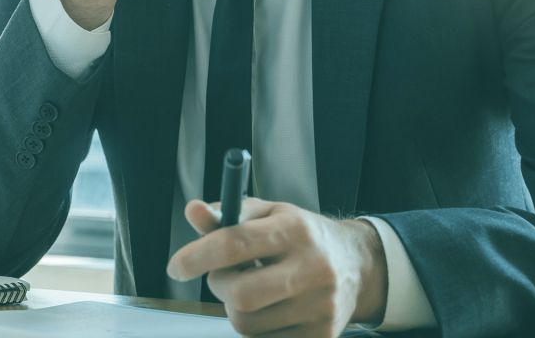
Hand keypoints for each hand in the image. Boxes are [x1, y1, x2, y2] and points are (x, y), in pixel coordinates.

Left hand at [167, 199, 387, 337]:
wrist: (357, 265)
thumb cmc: (300, 235)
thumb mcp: (269, 214)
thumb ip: (228, 213)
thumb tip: (193, 210)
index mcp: (295, 230)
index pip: (233, 244)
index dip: (196, 257)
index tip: (176, 267)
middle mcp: (313, 268)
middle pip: (240, 294)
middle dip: (218, 285)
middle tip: (222, 276)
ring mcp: (322, 307)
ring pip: (247, 323)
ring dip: (235, 308)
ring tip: (252, 289)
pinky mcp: (323, 336)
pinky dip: (256, 328)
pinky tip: (270, 309)